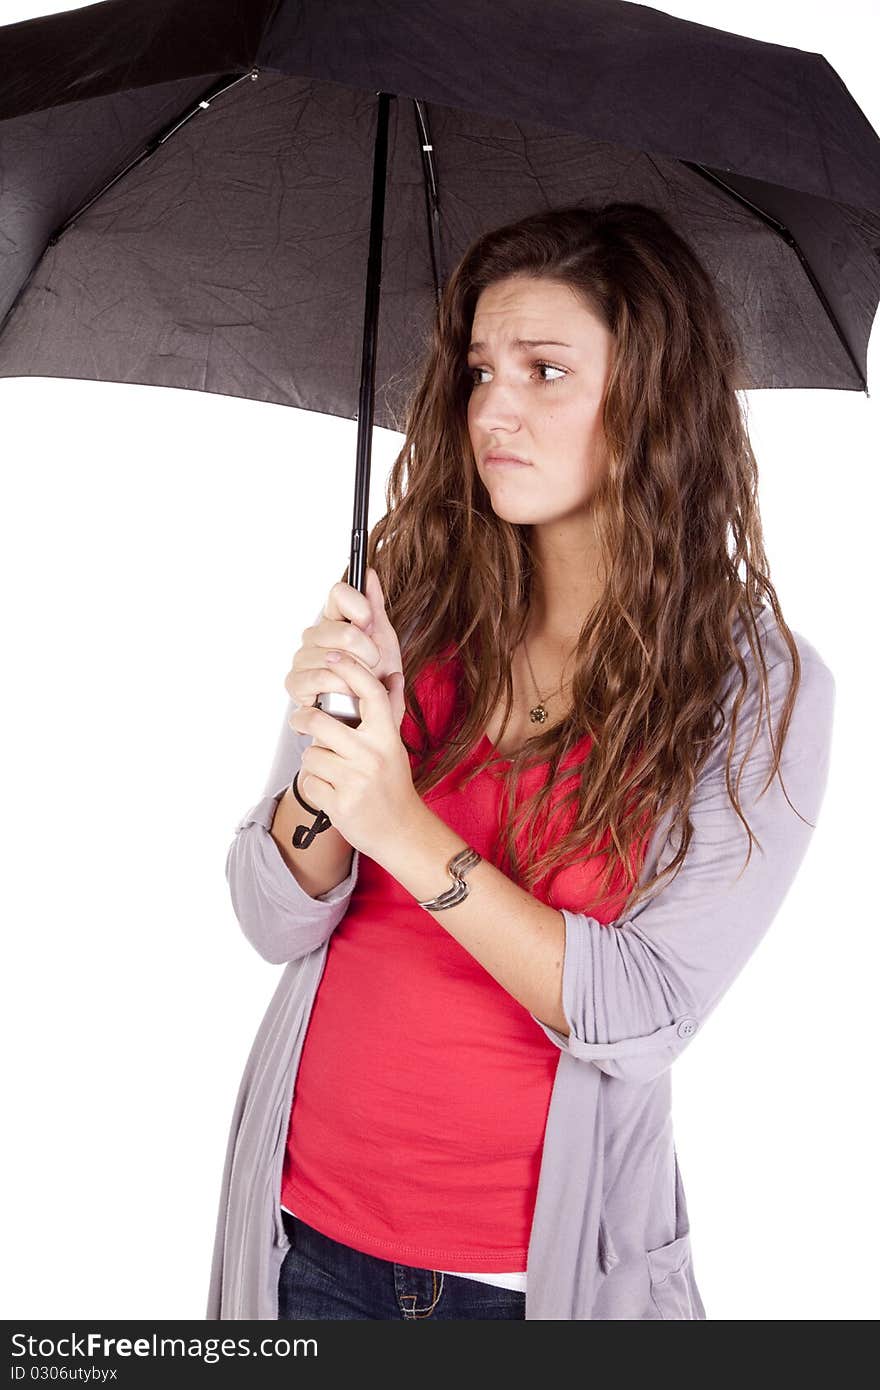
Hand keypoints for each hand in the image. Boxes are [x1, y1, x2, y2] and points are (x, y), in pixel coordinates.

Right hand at [284, 566, 405, 727]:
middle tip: (373, 663)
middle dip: (367, 650)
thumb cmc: (375, 678)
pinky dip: (339, 687)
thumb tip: (370, 574)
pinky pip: (319, 677)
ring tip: (362, 682)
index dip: (359, 607)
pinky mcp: (295, 683)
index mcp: (335, 620)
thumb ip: (374, 606)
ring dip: (356, 673)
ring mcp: (303, 658)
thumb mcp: (383, 640)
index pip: (339, 594)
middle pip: (341, 629)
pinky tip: (346, 693)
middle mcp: (315, 635)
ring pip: (332, 655)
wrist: (370, 715)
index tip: (370, 624)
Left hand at [288, 647, 415, 859]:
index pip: (369, 692)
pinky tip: (331, 792)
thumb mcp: (394, 745)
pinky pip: (309, 782)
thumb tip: (394, 673)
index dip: (349, 669)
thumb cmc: (393, 783)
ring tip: (330, 771)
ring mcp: (355, 780)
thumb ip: (390, 709)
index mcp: (386, 737)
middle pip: (321, 722)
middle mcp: (371, 755)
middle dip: (303, 719)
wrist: (400, 831)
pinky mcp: (339, 803)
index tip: (331, 656)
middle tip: (300, 720)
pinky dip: (314, 786)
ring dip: (314, 762)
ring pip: (311, 754)